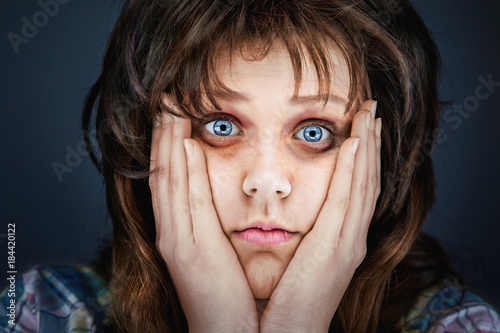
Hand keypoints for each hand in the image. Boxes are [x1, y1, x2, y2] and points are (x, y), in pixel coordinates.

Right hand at [149, 108, 258, 332]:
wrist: (225, 332)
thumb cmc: (227, 293)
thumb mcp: (218, 252)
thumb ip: (214, 224)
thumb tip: (220, 197)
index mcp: (181, 231)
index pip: (171, 180)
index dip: (169, 146)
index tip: (176, 116)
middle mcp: (172, 230)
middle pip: (164, 173)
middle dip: (164, 136)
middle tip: (168, 101)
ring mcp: (176, 239)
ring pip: (167, 181)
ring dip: (168, 144)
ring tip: (171, 110)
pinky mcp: (185, 249)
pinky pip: (182, 202)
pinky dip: (180, 172)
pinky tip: (184, 146)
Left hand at [259, 100, 381, 331]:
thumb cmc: (286, 299)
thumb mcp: (299, 259)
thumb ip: (305, 234)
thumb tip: (292, 210)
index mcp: (341, 239)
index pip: (356, 188)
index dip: (362, 156)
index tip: (361, 127)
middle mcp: (351, 238)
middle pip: (366, 181)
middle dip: (370, 143)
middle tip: (371, 109)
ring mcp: (348, 243)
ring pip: (363, 185)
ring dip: (367, 148)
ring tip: (368, 116)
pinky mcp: (337, 250)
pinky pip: (347, 202)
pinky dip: (354, 172)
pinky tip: (354, 145)